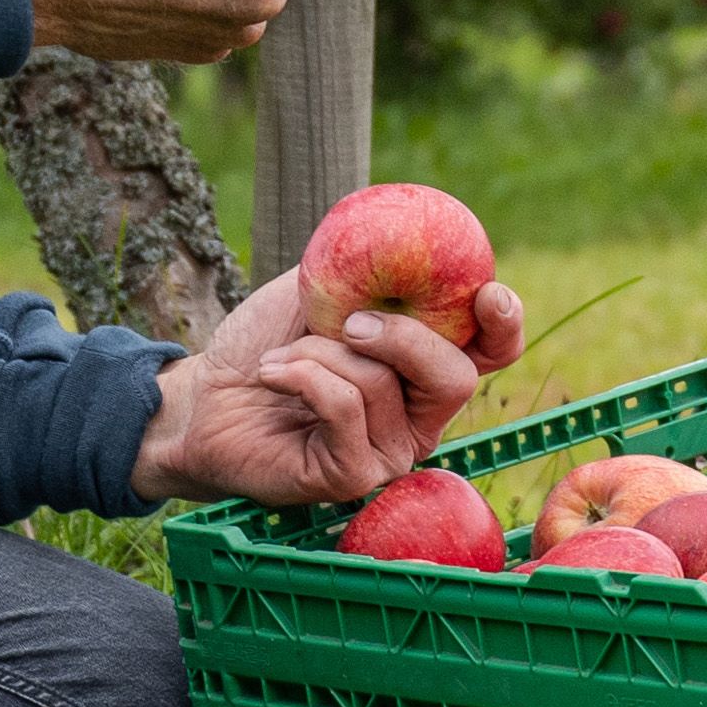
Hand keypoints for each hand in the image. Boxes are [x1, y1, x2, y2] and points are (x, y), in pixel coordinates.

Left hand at [131, 260, 529, 508]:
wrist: (203, 395)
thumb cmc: (264, 343)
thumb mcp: (317, 288)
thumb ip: (363, 265)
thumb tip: (398, 231)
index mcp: (422, 367)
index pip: (491, 353)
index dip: (503, 325)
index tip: (488, 293)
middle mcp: (417, 416)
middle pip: (455, 377)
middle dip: (404, 336)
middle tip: (351, 320)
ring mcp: (387, 452)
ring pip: (383, 385)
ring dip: (321, 352)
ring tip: (283, 356)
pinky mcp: (351, 476)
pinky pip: (346, 410)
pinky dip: (304, 376)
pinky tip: (273, 373)